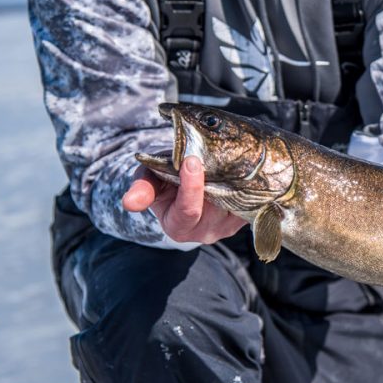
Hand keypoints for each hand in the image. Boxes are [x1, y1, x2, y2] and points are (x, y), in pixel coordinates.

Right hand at [122, 156, 246, 243]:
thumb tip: (130, 203)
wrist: (187, 181)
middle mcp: (207, 231)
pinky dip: (248, 180)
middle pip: (217, 203)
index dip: (191, 187)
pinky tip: (245, 162)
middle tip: (217, 151)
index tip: (191, 160)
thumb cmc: (164, 179)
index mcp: (179, 227)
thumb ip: (142, 189)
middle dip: (218, 176)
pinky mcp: (247, 216)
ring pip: (237, 199)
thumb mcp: (149, 180)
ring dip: (236, 175)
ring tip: (232, 151)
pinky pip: (252, 199)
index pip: (188, 211)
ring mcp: (230, 225)